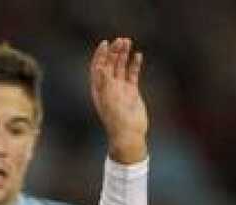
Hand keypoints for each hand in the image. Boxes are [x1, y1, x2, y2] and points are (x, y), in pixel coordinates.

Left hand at [89, 38, 147, 163]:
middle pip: (109, 65)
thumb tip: (101, 67)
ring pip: (121, 68)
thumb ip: (105, 83)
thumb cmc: (116, 120)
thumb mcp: (109, 100)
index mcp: (98, 90)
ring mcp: (120, 90)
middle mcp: (108, 88)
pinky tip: (138, 56)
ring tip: (128, 42)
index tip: (105, 43)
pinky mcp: (131, 92)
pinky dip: (134, 65)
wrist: (129, 134)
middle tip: (121, 41)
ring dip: (123, 55)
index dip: (100, 55)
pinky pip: (132, 75)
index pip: (97, 68)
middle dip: (114, 52)